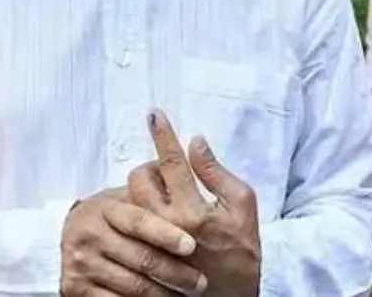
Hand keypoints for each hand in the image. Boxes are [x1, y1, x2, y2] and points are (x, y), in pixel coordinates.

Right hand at [60, 187, 206, 296]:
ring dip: (163, 293)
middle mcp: (88, 234)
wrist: (75, 234)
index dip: (166, 234)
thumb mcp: (132, 193)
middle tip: (200, 282)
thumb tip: (199, 146)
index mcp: (106, 207)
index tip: (192, 245)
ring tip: (186, 295)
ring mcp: (80, 263)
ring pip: (131, 285)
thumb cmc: (118, 214)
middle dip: (174, 272)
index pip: (139, 221)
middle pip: (140, 258)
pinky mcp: (74, 288)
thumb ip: (160, 178)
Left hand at [128, 110, 260, 296]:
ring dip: (141, 189)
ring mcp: (151, 245)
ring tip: (162, 196)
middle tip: (167, 171)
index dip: (163, 134)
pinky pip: (127, 226)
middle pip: (140, 179)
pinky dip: (136, 213)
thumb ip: (218, 173)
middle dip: (150, 166)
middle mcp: (166, 226)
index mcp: (194, 211)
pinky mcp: (143, 256)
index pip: (173, 162)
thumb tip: (197, 143)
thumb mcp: (244, 207)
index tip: (154, 114)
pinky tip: (152, 215)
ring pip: (128, 202)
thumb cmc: (243, 251)